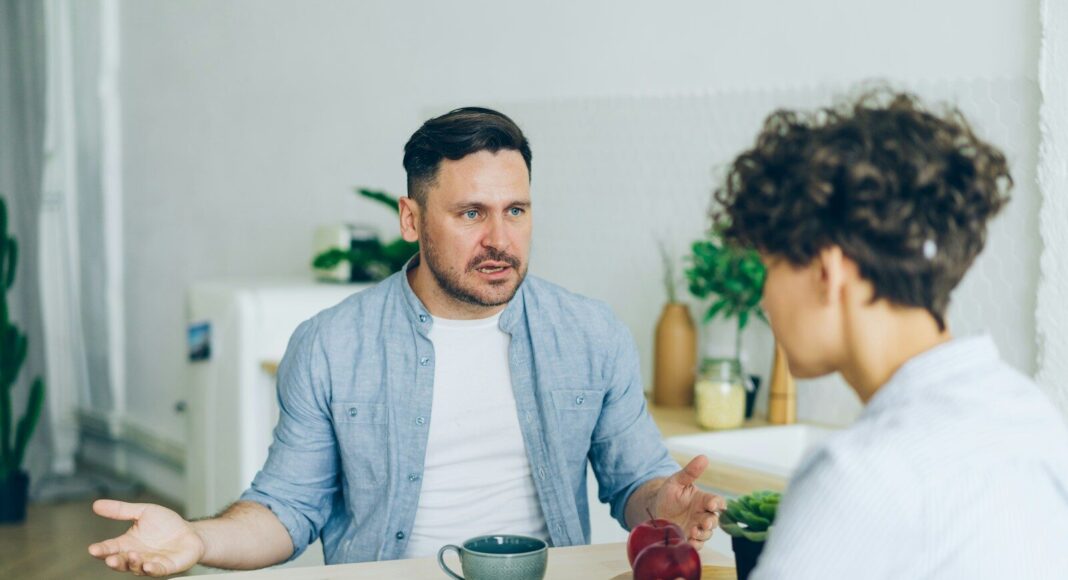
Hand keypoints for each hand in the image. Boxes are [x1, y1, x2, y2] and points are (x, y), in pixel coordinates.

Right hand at [88, 499, 205, 576]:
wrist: (190, 532)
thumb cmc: (165, 524)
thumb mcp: (143, 512)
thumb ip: (121, 510)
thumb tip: (96, 504)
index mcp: (127, 543)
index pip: (110, 548)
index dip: (101, 549)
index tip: (93, 549)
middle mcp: (136, 556)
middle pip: (121, 562)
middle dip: (114, 561)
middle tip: (109, 558)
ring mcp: (150, 563)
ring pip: (137, 567)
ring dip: (133, 563)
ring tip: (133, 556)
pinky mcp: (166, 567)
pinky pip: (157, 571)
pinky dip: (151, 569)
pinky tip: (148, 566)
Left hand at [653, 455, 726, 549]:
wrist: (654, 510)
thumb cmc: (668, 494)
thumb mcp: (676, 481)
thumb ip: (690, 472)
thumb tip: (703, 457)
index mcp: (702, 500)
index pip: (717, 502)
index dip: (717, 503)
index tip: (712, 505)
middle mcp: (702, 514)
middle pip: (714, 520)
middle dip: (711, 522)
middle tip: (704, 522)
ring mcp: (697, 527)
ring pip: (707, 533)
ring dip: (703, 534)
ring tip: (693, 531)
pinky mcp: (689, 538)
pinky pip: (698, 544)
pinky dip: (696, 544)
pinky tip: (690, 541)